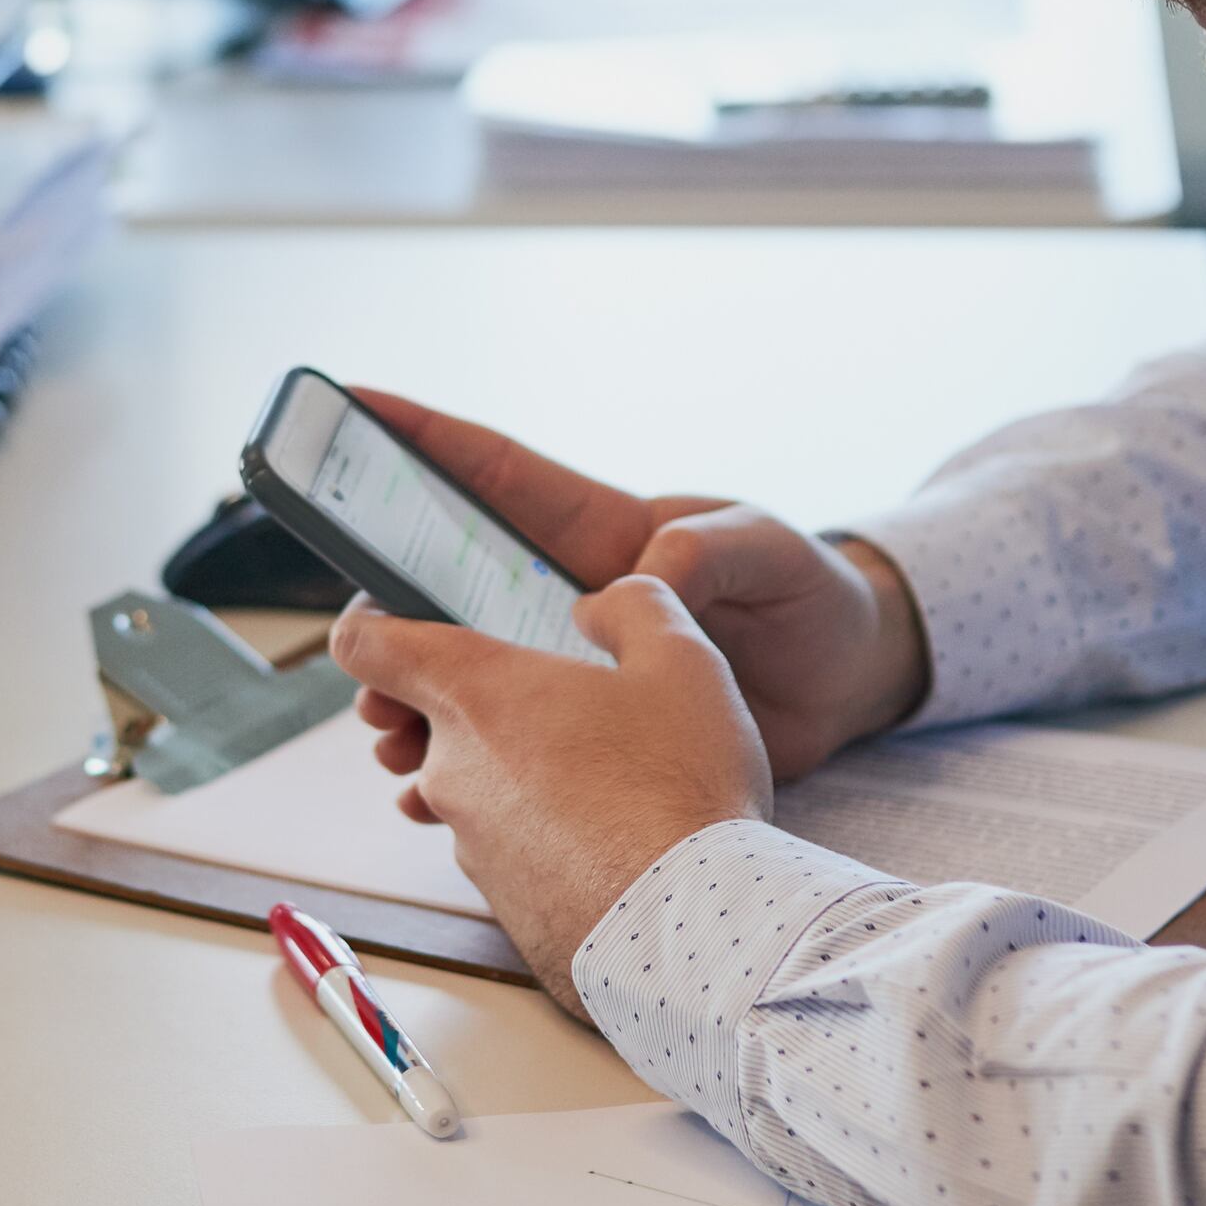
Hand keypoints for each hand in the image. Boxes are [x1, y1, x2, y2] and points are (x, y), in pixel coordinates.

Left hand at [329, 578, 769, 1005]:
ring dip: (516, 778)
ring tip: (600, 778)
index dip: (375, 627)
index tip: (403, 625)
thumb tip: (602, 604)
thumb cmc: (681, 786)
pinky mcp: (501, 904)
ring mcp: (470, 845)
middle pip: (423, 723)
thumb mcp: (682, 662)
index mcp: (472, 693)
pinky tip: (611, 839)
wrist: (693, 929)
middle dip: (478, 709)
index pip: (365, 645)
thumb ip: (634, 608)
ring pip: (471, 790)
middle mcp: (450, 770)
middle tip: (552, 706)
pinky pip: (507, 852)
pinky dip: (543, 840)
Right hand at [341, 390, 932, 780]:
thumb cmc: (812, 595)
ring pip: (471, 679)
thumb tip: (631, 582)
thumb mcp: (769, 550)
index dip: (423, 436)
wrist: (850, 685)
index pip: (498, 475)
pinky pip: (516, 749)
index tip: (354, 405)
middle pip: (452, 595)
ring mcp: (577, 668)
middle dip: (391, 620)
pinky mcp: (597, 734)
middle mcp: (570, 596)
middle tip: (359, 662)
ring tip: (392, 745)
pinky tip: (436, 801)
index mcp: (601, 532)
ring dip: (420, 706)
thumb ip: (704, 554)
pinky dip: (470, 774)